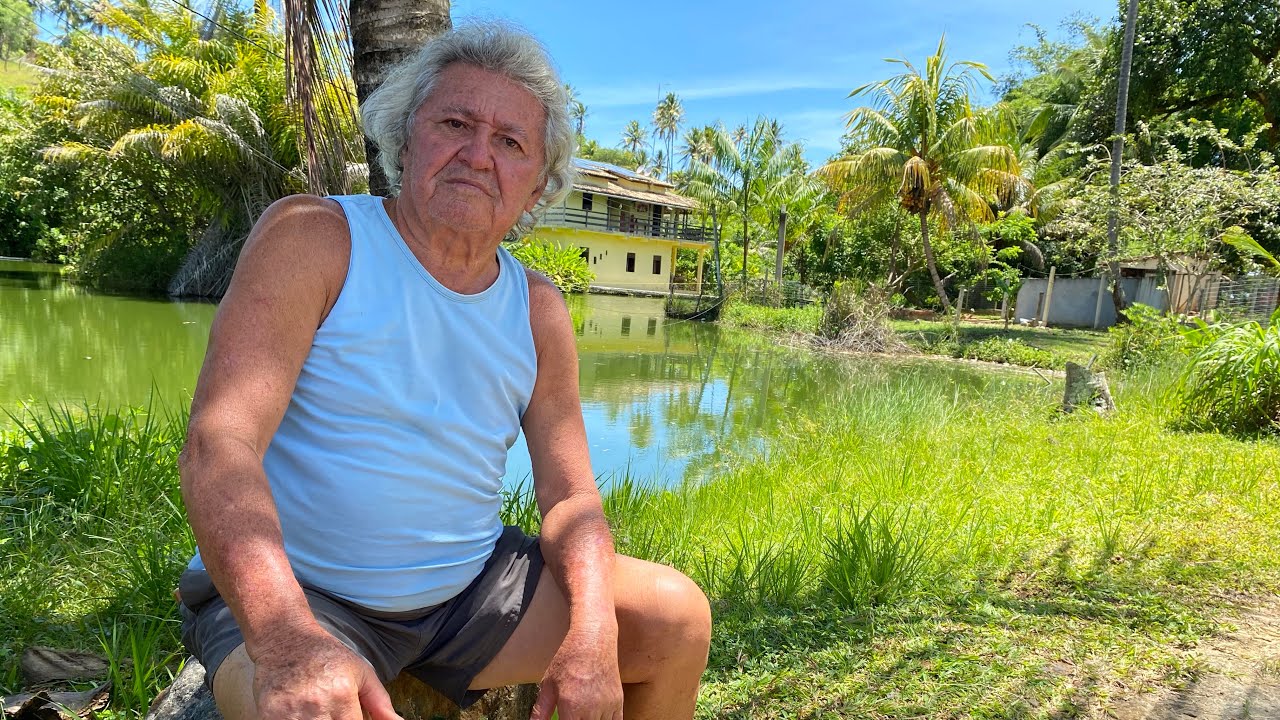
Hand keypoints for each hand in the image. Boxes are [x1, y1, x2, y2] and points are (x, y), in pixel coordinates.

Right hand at [249, 622, 403, 719]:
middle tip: (334, 715)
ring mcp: (290, 713)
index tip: (351, 718)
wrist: (285, 638)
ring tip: (319, 714)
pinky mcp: (268, 715)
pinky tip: (301, 715)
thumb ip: (380, 702)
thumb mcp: (360, 672)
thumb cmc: (326, 656)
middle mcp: (316, 706)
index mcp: (342, 695)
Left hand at [531, 627, 623, 719]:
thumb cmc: (569, 659)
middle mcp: (591, 709)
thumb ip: (540, 711)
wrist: (594, 640)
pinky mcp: (618, 702)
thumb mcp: (548, 684)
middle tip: (572, 715)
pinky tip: (596, 716)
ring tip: (582, 714)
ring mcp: (607, 706)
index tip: (563, 719)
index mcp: (571, 706)